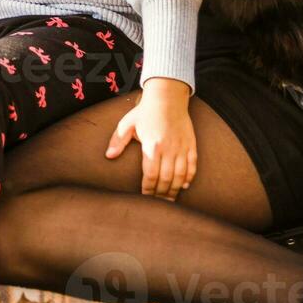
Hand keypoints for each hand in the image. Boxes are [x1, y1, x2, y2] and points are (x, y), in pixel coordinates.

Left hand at [105, 78, 196, 198]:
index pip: (151, 174)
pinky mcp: (191, 144)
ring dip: (175, 189)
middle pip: (166, 179)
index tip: (144, 197)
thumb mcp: (127, 123)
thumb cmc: (145, 111)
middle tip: (157, 205)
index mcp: (152, 145)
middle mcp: (169, 148)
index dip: (148, 189)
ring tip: (169, 200)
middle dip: (161, 194)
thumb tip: (109, 156)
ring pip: (180, 175)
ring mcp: (182, 147)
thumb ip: (118, 140)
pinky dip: (189, 177)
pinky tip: (184, 186)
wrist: (167, 97)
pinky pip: (193, 165)